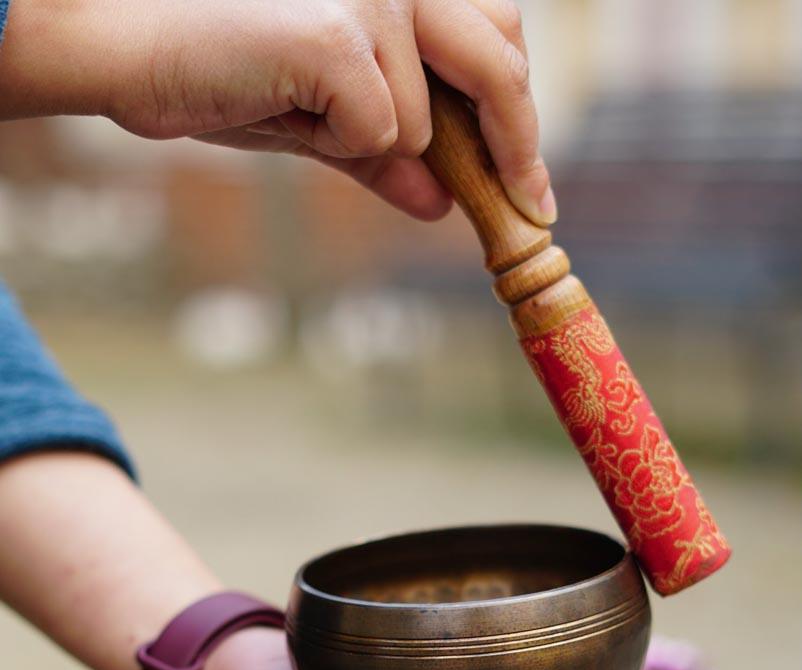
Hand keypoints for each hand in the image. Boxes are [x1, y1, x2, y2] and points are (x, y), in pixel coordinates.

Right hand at [0, 0, 554, 223]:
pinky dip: (336, 144)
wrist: (145, 60)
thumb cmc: (234, 81)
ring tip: (303, 112)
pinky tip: (283, 105)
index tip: (530, 185)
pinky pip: (380, 132)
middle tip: (529, 207)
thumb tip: (444, 204)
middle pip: (499, 62)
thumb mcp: (329, 127)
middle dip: (514, 144)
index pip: (498, 39)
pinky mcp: (340, 32)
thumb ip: (390, 158)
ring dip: (375, 143)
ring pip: (428, 117)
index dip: (519, 116)